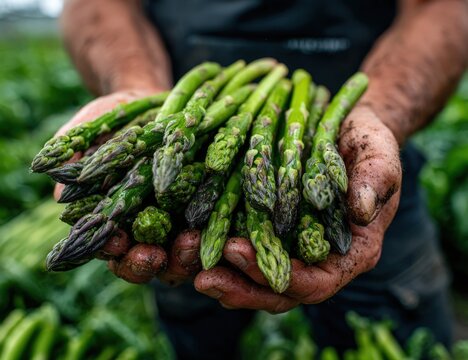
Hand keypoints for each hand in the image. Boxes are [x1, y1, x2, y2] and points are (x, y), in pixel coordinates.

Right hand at [52, 88, 200, 283]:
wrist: (155, 103)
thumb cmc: (114, 118)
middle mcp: (149, 226)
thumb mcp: (91, 128)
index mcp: (115, 219)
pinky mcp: (207, 206)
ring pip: (182, 254)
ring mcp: (179, 220)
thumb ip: (74, 159)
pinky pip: (214, 229)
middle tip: (154, 255)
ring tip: (189, 241)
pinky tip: (219, 229)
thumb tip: (60, 195)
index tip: (115, 242)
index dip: (112, 251)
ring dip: (185, 256)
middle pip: (148, 261)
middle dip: (148, 263)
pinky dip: (215, 234)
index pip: (112, 249)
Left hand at [194, 105, 401, 312]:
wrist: (345, 126)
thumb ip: (376, 180)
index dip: (281, 277)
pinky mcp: (266, 225)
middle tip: (203, 278)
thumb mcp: (380, 154)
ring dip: (220, 272)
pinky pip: (240, 245)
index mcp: (349, 252)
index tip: (242, 255)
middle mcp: (316, 256)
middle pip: (278, 290)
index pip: (316, 282)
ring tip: (185, 255)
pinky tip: (189, 236)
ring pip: (253, 276)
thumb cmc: (368, 142)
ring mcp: (289, 243)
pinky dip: (215, 245)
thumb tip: (360, 211)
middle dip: (240, 287)